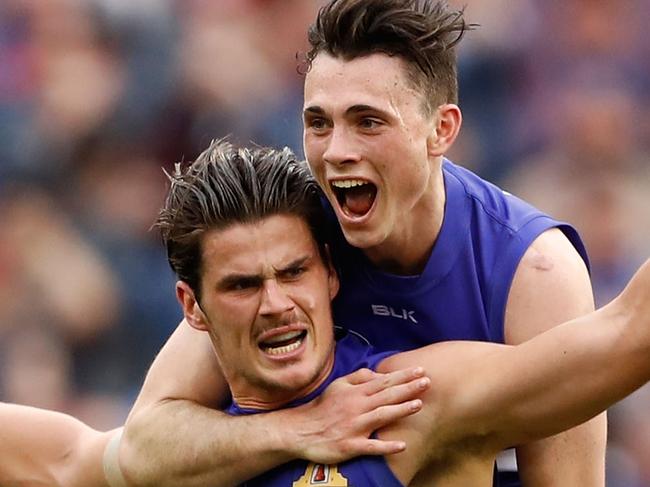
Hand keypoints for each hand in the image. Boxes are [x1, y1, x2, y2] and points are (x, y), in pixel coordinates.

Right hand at [289, 367, 429, 463]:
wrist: (302, 430)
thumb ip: (359, 377)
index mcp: (355, 392)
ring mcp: (354, 427)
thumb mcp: (339, 385)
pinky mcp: (350, 446)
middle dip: (408, 388)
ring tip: (418, 404)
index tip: (420, 370)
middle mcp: (357, 407)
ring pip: (381, 416)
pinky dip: (386, 446)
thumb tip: (378, 373)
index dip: (403, 376)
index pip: (383, 381)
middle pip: (386, 396)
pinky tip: (402, 445)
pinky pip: (371, 446)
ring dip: (400, 410)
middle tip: (427, 382)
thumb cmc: (324, 407)